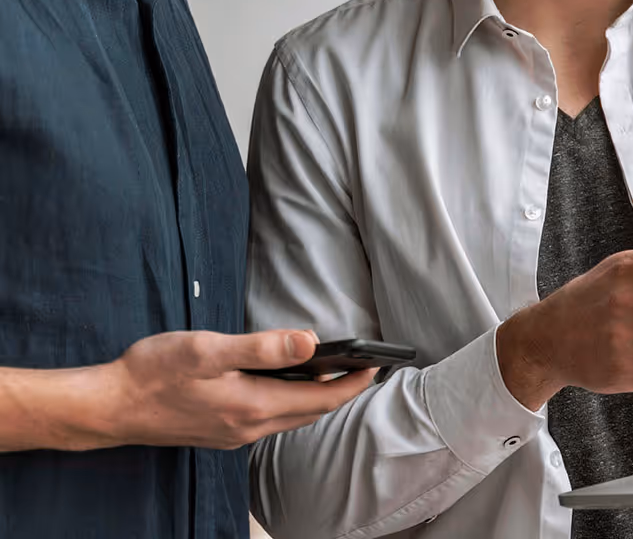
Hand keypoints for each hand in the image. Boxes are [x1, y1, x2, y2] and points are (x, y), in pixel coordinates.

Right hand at [92, 329, 377, 449]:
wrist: (110, 406)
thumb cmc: (155, 372)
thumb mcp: (210, 349)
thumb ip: (262, 347)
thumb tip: (310, 342)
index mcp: (252, 406)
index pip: (320, 398)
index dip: (353, 382)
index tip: (378, 363)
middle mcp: (249, 427)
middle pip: (311, 411)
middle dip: (343, 390)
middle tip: (367, 366)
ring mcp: (235, 434)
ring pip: (291, 417)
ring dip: (317, 397)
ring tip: (337, 373)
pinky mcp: (221, 432)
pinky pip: (270, 419)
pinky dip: (291, 402)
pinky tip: (288, 384)